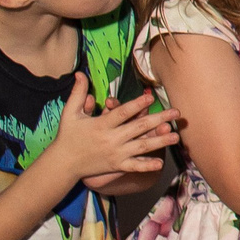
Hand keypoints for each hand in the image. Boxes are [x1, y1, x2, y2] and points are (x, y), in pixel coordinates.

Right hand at [50, 76, 181, 184]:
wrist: (63, 163)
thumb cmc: (68, 136)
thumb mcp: (70, 113)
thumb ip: (78, 93)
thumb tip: (80, 74)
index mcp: (101, 125)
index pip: (122, 113)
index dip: (137, 105)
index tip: (151, 98)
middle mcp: (111, 139)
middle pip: (138, 128)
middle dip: (159, 119)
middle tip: (176, 112)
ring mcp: (115, 154)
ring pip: (141, 147)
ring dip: (160, 141)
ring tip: (176, 136)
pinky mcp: (116, 165)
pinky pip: (134, 166)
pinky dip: (147, 165)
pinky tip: (160, 162)